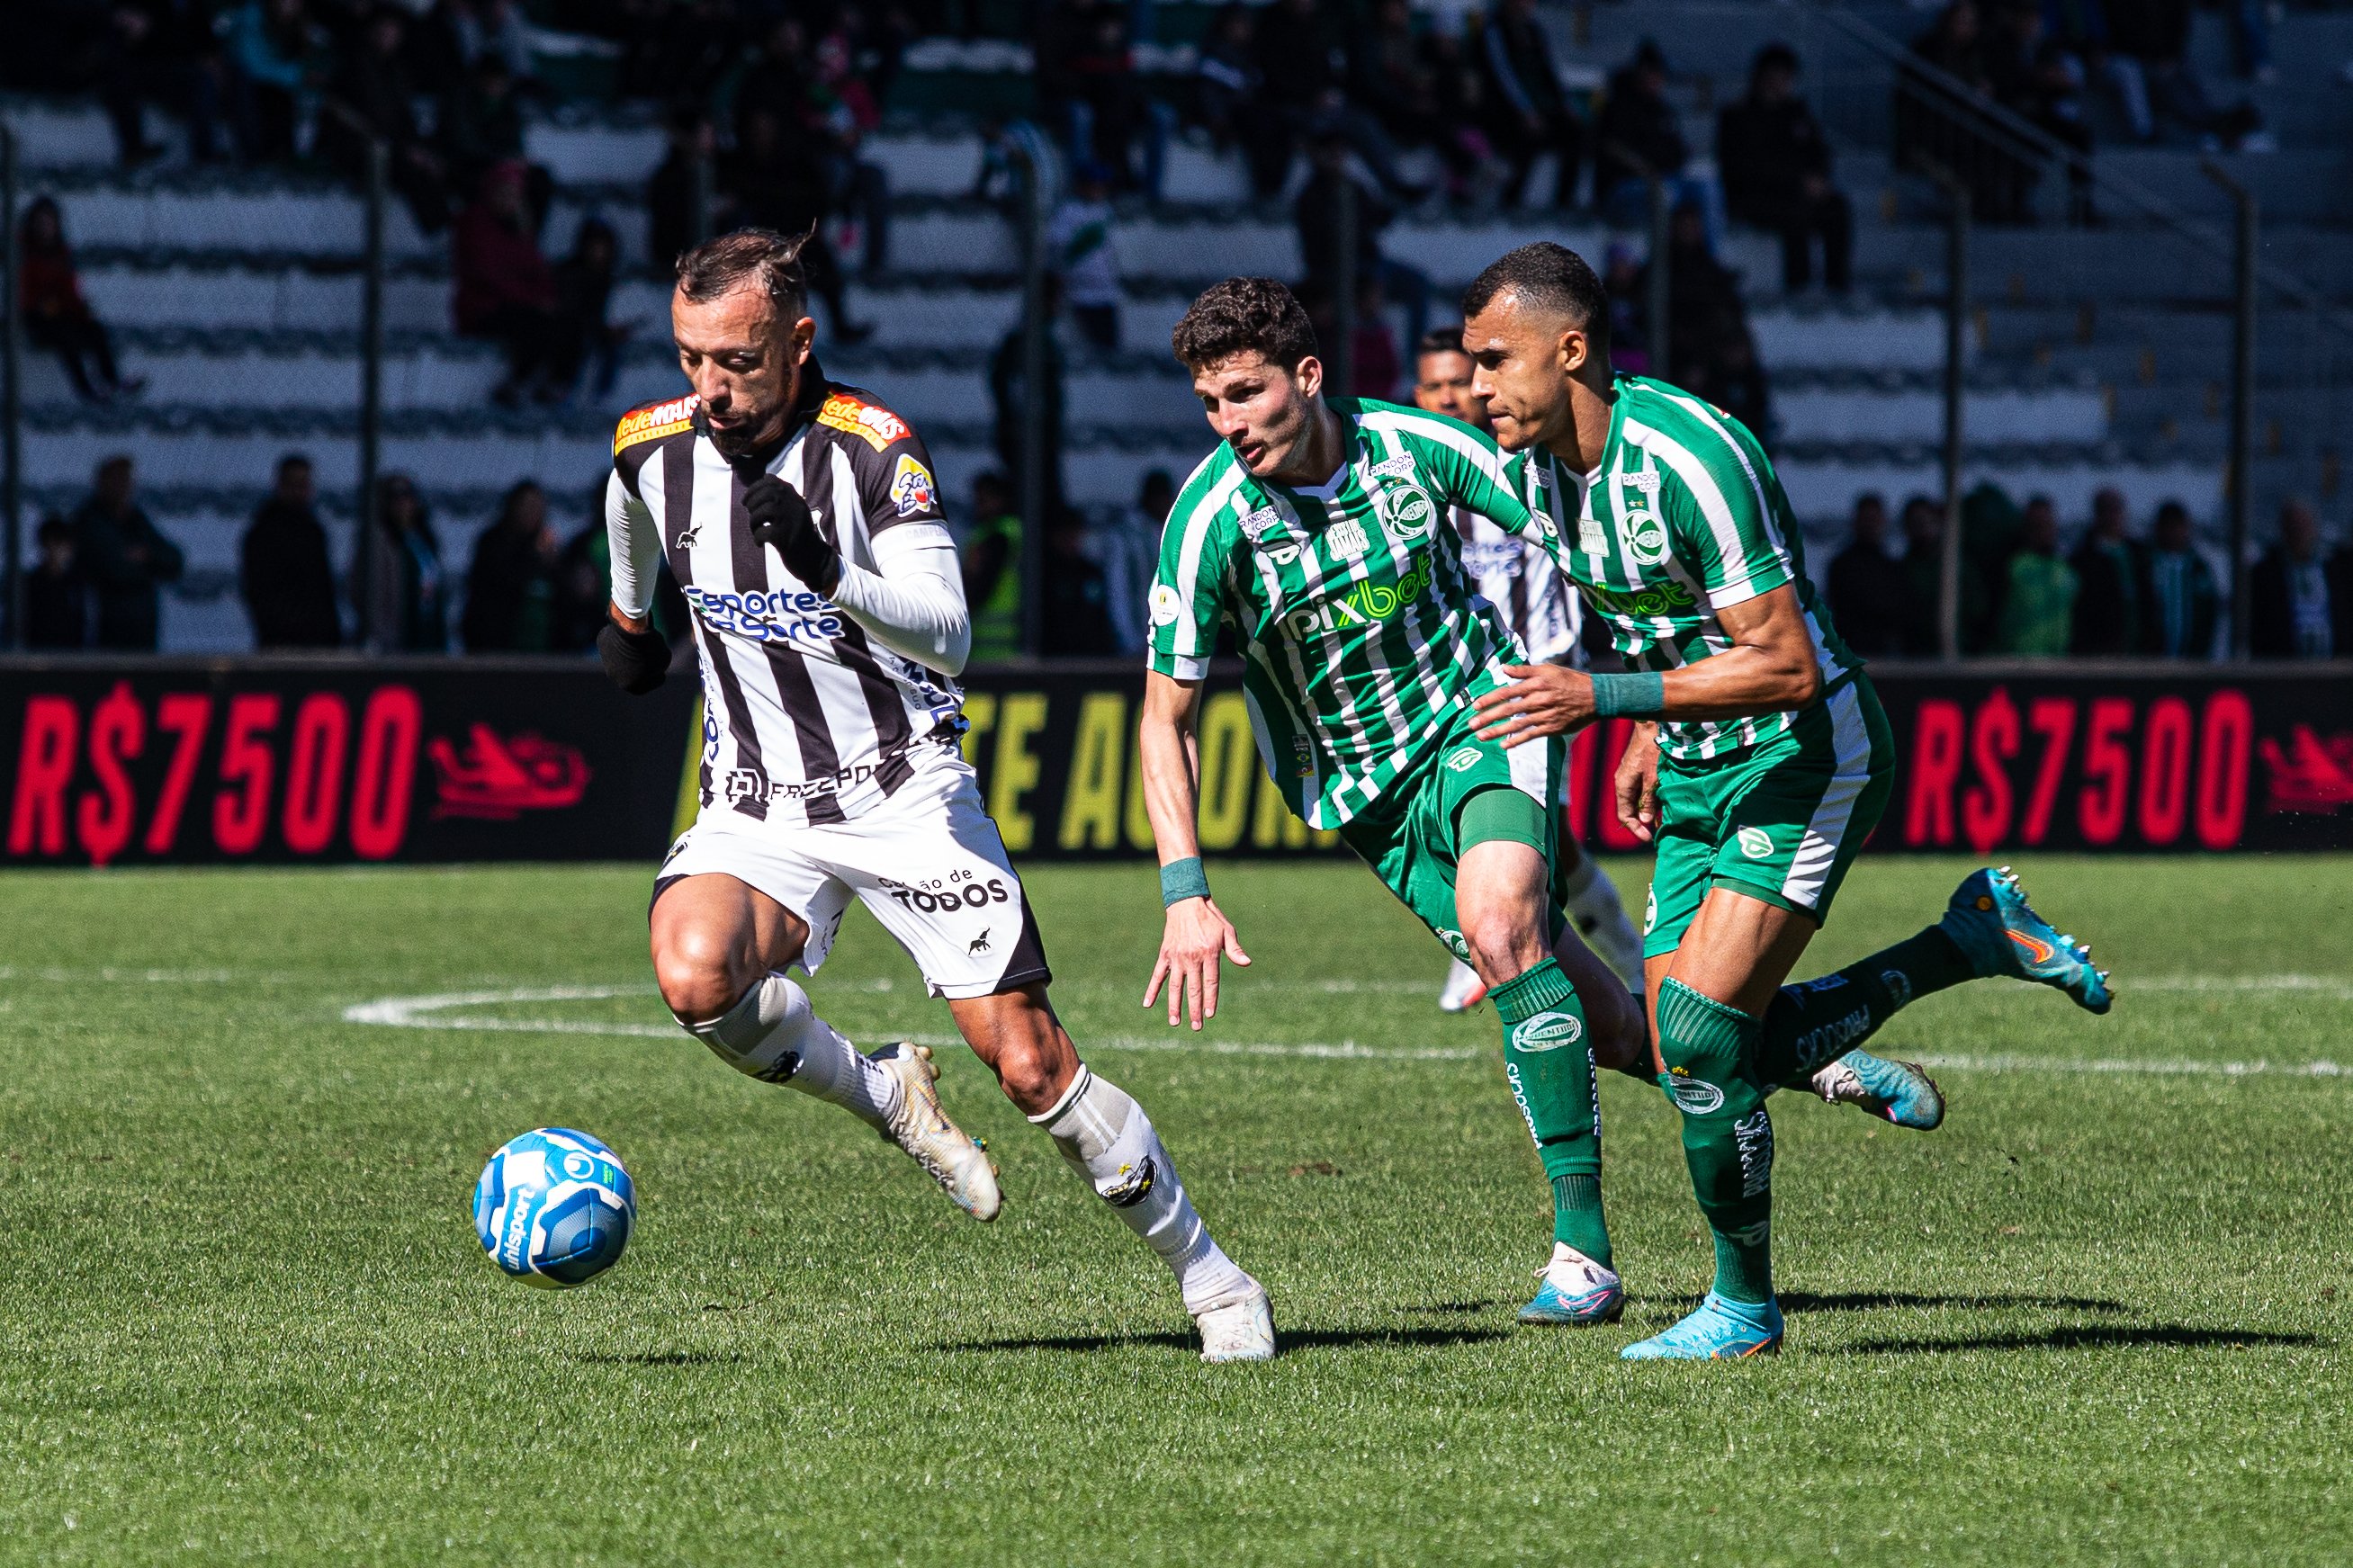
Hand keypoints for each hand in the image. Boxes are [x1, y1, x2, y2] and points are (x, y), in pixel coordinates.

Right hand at [597, 614, 670, 693]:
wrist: (633, 628)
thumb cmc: (650, 648)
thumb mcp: (663, 660)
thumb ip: (657, 666)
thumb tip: (653, 663)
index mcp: (627, 685)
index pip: (643, 687)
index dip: (654, 680)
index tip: (661, 672)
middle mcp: (613, 675)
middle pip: (630, 673)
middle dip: (641, 667)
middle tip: (652, 657)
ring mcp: (605, 659)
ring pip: (620, 658)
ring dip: (630, 653)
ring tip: (642, 642)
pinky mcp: (602, 643)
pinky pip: (614, 644)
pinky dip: (622, 640)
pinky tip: (630, 633)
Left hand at [741, 472, 840, 593]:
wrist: (814, 558)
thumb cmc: (798, 533)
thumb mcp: (795, 509)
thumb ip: (782, 495)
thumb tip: (764, 478)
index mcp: (795, 497)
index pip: (770, 480)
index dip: (754, 489)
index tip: (746, 501)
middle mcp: (794, 505)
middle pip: (764, 494)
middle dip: (751, 504)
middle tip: (752, 517)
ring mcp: (790, 521)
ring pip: (760, 512)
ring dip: (752, 523)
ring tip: (756, 531)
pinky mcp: (784, 538)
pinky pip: (761, 532)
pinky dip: (757, 538)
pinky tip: (760, 543)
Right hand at [1144, 897, 1251, 1031]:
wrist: (1186, 902)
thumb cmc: (1211, 918)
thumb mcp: (1227, 931)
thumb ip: (1235, 950)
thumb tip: (1247, 963)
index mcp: (1209, 953)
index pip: (1210, 982)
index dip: (1210, 999)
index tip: (1210, 1014)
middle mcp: (1192, 957)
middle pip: (1193, 989)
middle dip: (1194, 1009)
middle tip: (1196, 1026)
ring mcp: (1176, 957)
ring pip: (1175, 986)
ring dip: (1174, 1005)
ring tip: (1175, 1022)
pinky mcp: (1165, 955)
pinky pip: (1157, 975)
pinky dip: (1152, 990)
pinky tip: (1147, 1004)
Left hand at [1469, 663, 1593, 747]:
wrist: (1596, 696)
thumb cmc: (1570, 680)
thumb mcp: (1548, 669)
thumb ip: (1524, 670)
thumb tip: (1504, 668)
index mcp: (1535, 684)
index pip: (1506, 692)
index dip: (1489, 699)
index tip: (1475, 706)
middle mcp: (1538, 700)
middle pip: (1507, 710)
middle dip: (1487, 718)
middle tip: (1470, 725)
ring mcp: (1545, 715)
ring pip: (1516, 724)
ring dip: (1496, 731)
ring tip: (1480, 736)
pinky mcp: (1551, 728)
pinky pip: (1530, 735)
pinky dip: (1516, 740)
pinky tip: (1503, 745)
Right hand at [1614, 722, 1661, 843]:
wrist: (1651, 723)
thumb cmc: (1653, 748)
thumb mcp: (1653, 777)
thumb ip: (1649, 800)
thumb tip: (1646, 821)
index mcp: (1622, 786)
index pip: (1624, 816)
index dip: (1636, 829)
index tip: (1650, 839)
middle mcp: (1622, 782)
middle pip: (1629, 810)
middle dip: (1643, 823)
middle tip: (1658, 832)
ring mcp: (1629, 776)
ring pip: (1636, 800)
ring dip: (1648, 811)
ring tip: (1663, 819)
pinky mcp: (1637, 770)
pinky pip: (1641, 790)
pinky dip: (1650, 799)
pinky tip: (1662, 801)